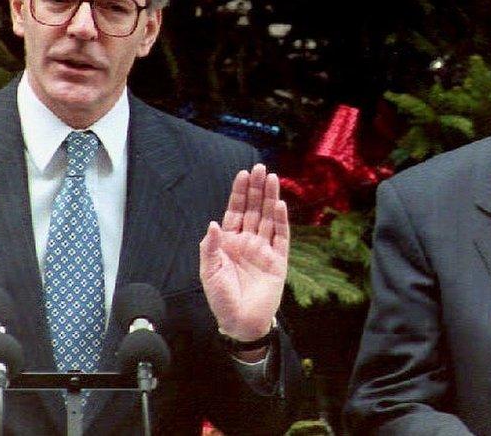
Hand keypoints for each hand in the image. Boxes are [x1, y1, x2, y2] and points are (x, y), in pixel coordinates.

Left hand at [200, 163, 288, 341]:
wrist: (241, 322)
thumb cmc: (221, 299)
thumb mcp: (209, 272)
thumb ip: (210, 247)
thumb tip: (214, 223)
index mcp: (229, 242)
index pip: (235, 211)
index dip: (239, 193)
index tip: (243, 174)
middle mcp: (247, 242)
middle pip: (254, 210)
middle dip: (256, 189)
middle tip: (260, 168)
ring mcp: (263, 250)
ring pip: (268, 218)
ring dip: (270, 198)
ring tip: (272, 178)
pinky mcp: (278, 261)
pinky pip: (281, 237)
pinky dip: (281, 221)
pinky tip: (279, 205)